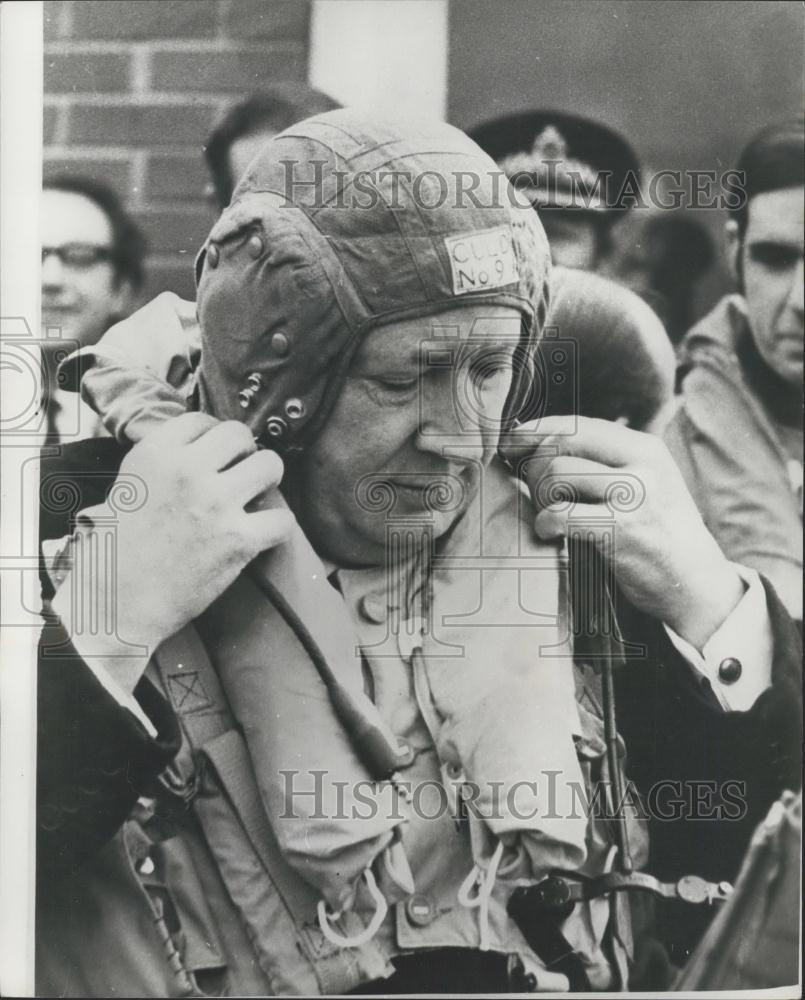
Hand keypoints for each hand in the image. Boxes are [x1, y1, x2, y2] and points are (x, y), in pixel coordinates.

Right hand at [58, 413, 294, 672]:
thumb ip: (161, 463)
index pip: (200, 420)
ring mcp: (216, 504)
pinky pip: (282, 519)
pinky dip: (278, 527)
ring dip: (268, 478)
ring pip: (270, 465)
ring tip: (257, 494)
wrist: (117, 603)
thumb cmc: (114, 551)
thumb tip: (196, 449)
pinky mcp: (239, 540)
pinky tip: (264, 532)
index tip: (215, 453)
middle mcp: (188, 471)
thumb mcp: (126, 487)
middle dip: (244, 451)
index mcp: (155, 455)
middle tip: (240, 471)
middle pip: (240, 435)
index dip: (212, 436)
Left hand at [501, 416, 744, 648]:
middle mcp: (642, 465)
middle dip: (536, 466)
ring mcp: (634, 497)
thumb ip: (604, 461)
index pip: (579, 424)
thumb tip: (538, 442)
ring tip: (549, 515)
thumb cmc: (656, 532)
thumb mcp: (645, 481)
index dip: (538, 430)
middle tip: (538, 492)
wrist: (696, 581)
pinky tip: (549, 532)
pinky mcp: (621, 531)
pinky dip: (545, 523)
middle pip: (562, 444)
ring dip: (540, 497)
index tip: (512, 443)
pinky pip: (561, 515)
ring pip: (557, 475)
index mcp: (645, 448)